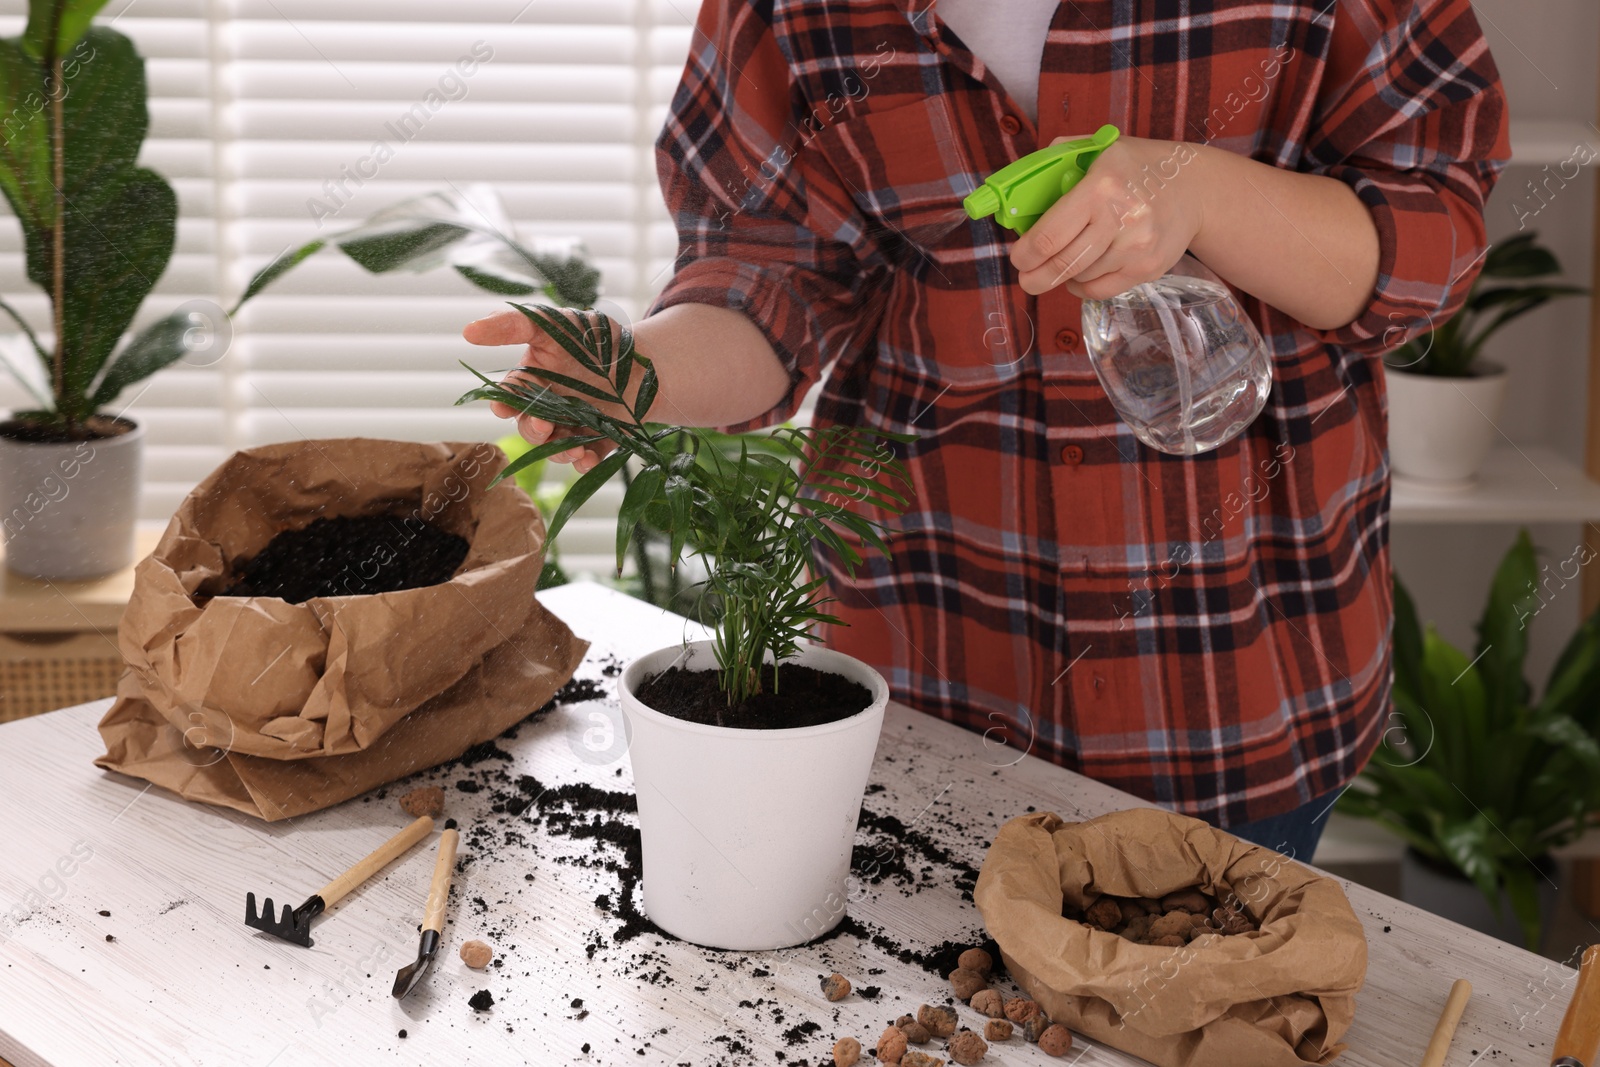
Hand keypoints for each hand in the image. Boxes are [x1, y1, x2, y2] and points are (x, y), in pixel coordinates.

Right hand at [462, 308, 620, 473]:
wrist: (647, 359)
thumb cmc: (596, 337)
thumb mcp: (556, 322)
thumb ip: (514, 324)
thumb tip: (468, 330)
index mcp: (534, 379)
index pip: (510, 394)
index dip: (502, 402)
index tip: (501, 408)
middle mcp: (549, 406)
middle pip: (529, 426)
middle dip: (532, 430)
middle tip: (542, 427)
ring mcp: (573, 426)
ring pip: (554, 447)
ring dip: (559, 451)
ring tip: (573, 448)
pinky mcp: (598, 441)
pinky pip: (586, 458)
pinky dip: (585, 462)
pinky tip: (587, 460)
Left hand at [1009, 135, 1205, 299]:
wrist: (1194, 188)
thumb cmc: (1137, 168)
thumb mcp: (1100, 150)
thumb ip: (1057, 161)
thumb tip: (1020, 189)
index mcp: (1100, 188)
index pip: (1048, 236)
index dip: (1024, 254)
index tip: (1018, 257)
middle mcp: (1120, 219)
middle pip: (1061, 265)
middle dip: (1034, 277)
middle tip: (1026, 277)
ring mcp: (1136, 248)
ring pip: (1080, 279)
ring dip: (1063, 276)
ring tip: (1063, 262)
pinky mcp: (1148, 269)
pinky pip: (1100, 291)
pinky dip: (1083, 287)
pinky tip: (1082, 273)